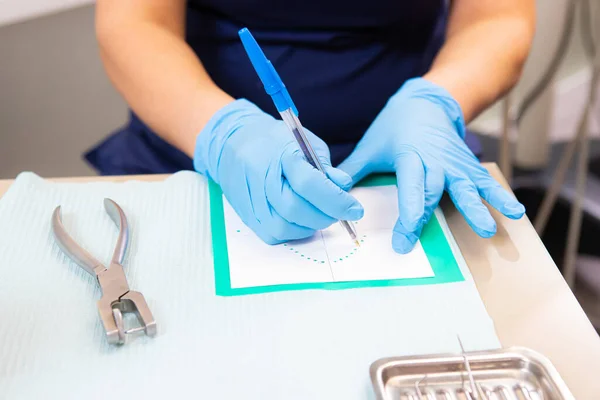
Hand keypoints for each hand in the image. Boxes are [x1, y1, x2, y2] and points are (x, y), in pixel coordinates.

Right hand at [194, 99, 363, 243]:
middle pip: (297, 210)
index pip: (311, 184)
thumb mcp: (304, 142)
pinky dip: (294, 232)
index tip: (355, 210)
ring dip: (311, 226)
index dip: (337, 201)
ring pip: (286, 228)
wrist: (232, 144)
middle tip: (338, 211)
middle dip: (326, 216)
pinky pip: (275, 235)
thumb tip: (344, 187)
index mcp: (281, 156)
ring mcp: (252, 200)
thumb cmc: (274, 142)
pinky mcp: (248, 217)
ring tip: (319, 213)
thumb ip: (325, 166)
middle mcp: (263, 180)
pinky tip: (301, 219)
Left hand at [338, 78, 524, 253]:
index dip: (408, 213)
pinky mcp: (467, 166)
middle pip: (434, 192)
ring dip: (477, 208)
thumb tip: (334, 190)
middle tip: (422, 242)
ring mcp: (455, 163)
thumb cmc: (394, 126)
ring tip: (488, 229)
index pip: (410, 187)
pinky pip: (484, 182)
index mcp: (410, 156)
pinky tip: (514, 213)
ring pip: (466, 187)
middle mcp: (436, 161)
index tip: (403, 239)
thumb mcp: (370, 145)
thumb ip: (353, 169)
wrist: (426, 101)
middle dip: (428, 218)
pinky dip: (499, 196)